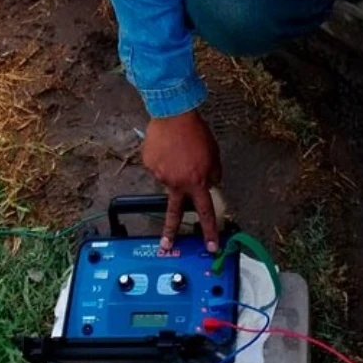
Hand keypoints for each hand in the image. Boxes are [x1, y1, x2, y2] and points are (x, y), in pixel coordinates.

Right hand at [142, 110, 222, 252]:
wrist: (174, 115)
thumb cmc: (196, 132)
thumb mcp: (214, 154)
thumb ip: (213, 173)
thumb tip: (210, 183)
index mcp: (196, 182)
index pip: (205, 212)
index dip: (209, 230)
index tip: (211, 246)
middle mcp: (177, 183)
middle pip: (174, 212)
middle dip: (170, 231)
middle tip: (165, 245)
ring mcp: (160, 175)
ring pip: (168, 179)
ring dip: (172, 170)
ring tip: (177, 150)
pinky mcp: (149, 165)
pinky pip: (157, 167)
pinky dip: (162, 160)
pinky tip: (166, 148)